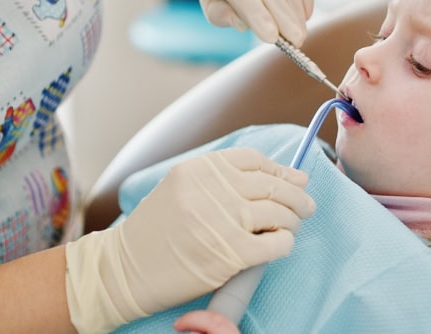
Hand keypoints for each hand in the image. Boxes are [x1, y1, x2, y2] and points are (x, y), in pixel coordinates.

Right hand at [64, 148, 314, 332]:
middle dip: (297, 195)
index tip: (294, 178)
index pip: (254, 161)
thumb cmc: (154, 233)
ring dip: (293, 220)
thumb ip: (219, 181)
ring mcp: (222, 221)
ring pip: (280, 213)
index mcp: (199, 169)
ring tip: (293, 226)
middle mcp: (212, 190)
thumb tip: (281, 177)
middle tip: (307, 205)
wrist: (124, 270)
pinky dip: (284, 244)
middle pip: (272, 185)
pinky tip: (280, 246)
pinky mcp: (231, 254)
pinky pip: (276, 244)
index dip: (280, 170)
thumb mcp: (179, 189)